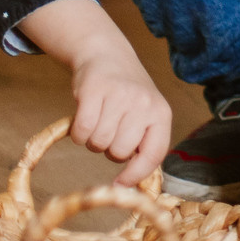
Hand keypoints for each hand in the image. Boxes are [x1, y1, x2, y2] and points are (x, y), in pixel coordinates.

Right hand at [15, 0, 175, 185]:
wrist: (106, 54)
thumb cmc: (127, 93)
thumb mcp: (146, 114)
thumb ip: (145, 144)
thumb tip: (131, 185)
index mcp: (161, 114)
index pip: (154, 155)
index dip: (136, 175)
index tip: (121, 184)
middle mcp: (144, 104)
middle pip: (119, 153)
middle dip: (110, 149)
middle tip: (110, 130)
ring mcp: (119, 96)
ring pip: (99, 144)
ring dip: (92, 139)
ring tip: (99, 120)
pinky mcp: (94, 90)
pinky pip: (82, 131)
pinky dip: (78, 133)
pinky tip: (84, 117)